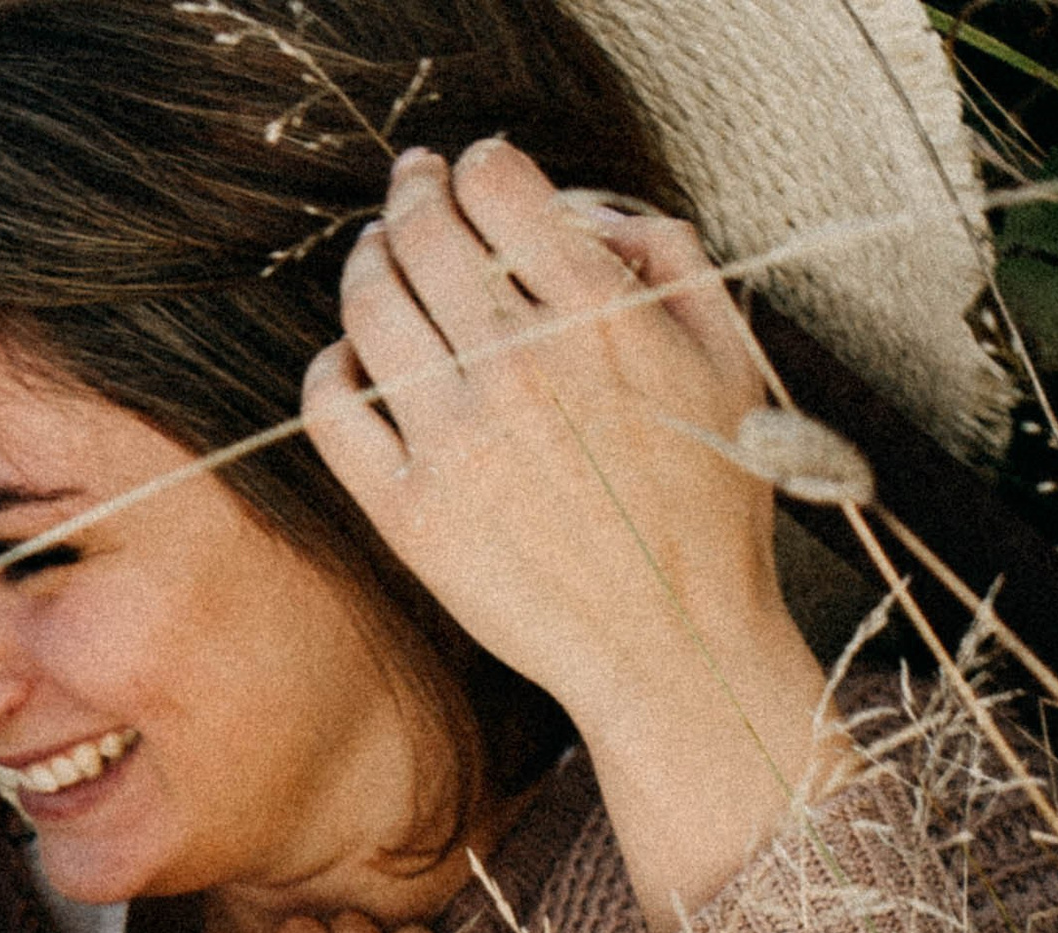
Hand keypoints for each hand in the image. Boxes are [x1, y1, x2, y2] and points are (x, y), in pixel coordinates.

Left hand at [303, 140, 853, 929]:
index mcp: (598, 314)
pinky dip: (330, 368)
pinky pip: (333, 410)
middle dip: (411, 195)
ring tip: (375, 258)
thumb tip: (583, 212)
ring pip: (370, 307)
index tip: (471, 171)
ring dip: (366, 264)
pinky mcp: (411, 513)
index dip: (478, 164)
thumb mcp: (726, 359)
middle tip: (409, 192)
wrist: (676, 643)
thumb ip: (666, 259)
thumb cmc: (713, 504)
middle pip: (424, 234)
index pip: (499, 185)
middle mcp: (518, 366)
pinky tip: (351, 361)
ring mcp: (456, 441)